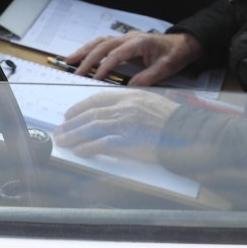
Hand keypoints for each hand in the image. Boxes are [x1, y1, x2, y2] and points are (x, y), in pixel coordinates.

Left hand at [54, 90, 180, 159]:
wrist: (185, 132)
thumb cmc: (171, 120)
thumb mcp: (150, 104)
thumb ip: (131, 106)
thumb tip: (114, 114)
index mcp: (129, 97)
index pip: (98, 99)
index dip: (81, 107)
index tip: (70, 114)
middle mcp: (124, 108)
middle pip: (91, 114)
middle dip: (72, 123)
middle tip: (60, 130)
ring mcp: (125, 124)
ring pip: (92, 128)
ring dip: (74, 135)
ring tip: (63, 141)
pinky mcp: (128, 141)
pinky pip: (103, 144)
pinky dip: (89, 147)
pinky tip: (80, 151)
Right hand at [65, 31, 201, 86]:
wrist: (182, 44)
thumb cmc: (175, 55)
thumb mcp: (166, 68)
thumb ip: (149, 77)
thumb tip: (131, 87)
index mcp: (139, 42)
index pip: (117, 54)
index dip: (105, 66)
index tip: (95, 78)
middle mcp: (129, 38)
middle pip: (104, 46)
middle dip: (88, 59)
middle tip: (76, 72)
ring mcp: (125, 38)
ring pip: (100, 42)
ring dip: (85, 51)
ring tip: (70, 60)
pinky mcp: (124, 42)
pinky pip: (104, 44)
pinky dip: (91, 50)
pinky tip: (82, 57)